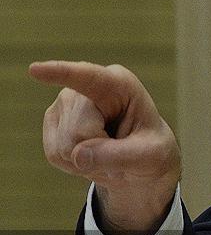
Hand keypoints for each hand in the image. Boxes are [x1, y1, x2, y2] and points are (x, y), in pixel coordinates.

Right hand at [29, 61, 180, 234]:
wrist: (139, 160)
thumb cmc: (151, 150)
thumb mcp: (151, 156)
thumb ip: (120, 155)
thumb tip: (78, 155)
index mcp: (119, 84)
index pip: (88, 78)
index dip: (61, 73)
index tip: (35, 70)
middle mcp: (85, 88)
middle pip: (78, 132)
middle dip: (99, 151)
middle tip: (121, 148)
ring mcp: (65, 103)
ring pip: (63, 146)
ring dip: (87, 159)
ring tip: (108, 150)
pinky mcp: (52, 121)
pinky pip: (54, 154)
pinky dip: (74, 164)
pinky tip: (91, 154)